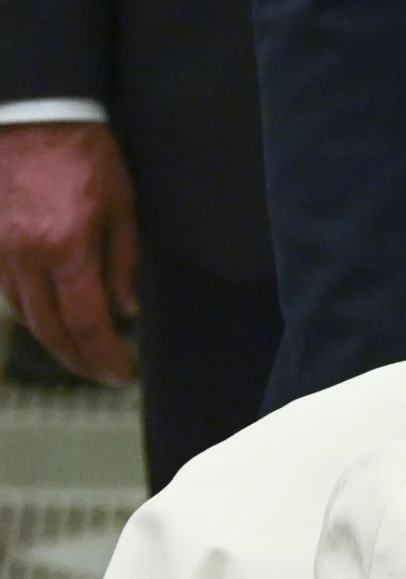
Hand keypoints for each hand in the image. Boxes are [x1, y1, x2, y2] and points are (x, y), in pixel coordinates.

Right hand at [0, 122, 138, 384]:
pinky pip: (7, 291)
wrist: (31, 111)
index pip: (87, 322)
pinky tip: (53, 319)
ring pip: (24, 314)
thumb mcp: (121, 204)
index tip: (123, 373)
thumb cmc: (84, 151)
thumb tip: (126, 309)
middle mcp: (24, 255)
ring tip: (83, 354)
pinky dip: (32, 312)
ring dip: (54, 341)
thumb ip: (122, 261)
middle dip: (79, 359)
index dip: (105, 355)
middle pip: (50, 329)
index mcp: (66, 246)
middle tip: (105, 374)